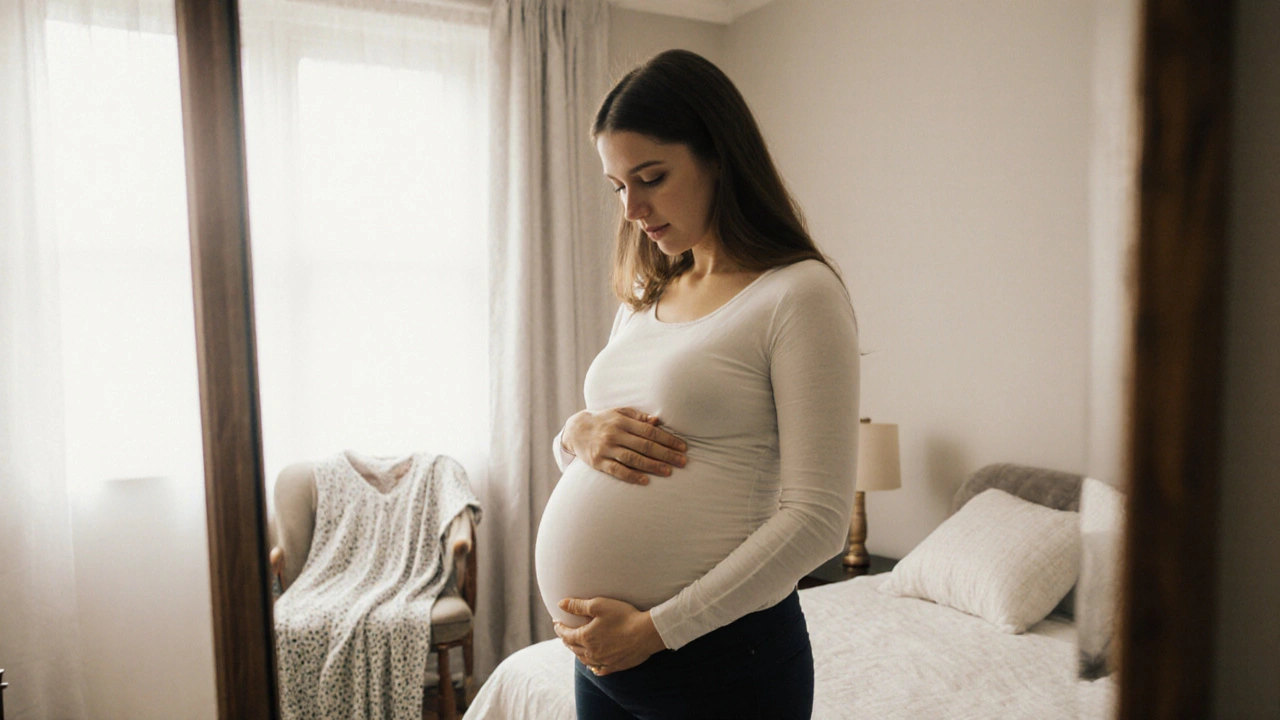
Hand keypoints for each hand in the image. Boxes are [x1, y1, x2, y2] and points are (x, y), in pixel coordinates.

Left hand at [554, 597, 667, 675]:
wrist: (646, 633)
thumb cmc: (623, 616)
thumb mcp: (599, 605)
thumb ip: (578, 605)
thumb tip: (560, 604)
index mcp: (585, 637)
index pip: (566, 634)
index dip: (559, 628)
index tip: (556, 622)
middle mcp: (591, 652)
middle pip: (573, 647)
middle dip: (566, 639)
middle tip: (564, 633)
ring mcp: (603, 661)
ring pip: (584, 660)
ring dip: (577, 652)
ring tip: (575, 647)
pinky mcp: (615, 666)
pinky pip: (599, 670)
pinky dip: (593, 667)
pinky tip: (592, 666)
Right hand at [562, 408, 687, 484]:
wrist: (576, 430)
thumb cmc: (604, 421)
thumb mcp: (619, 413)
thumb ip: (638, 417)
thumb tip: (658, 421)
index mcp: (622, 421)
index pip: (650, 431)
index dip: (668, 439)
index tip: (683, 447)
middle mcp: (614, 434)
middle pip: (644, 445)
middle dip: (666, 454)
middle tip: (682, 461)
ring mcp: (606, 449)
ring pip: (633, 459)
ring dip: (652, 466)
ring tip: (669, 471)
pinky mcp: (598, 462)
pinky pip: (617, 470)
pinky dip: (632, 476)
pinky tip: (645, 481)